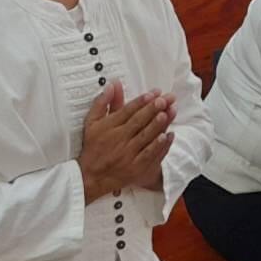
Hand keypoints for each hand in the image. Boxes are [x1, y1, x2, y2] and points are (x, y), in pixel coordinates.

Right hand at [79, 83, 174, 201]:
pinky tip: (168, 135)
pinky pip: (150, 155)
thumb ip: (102, 102)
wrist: (91, 176)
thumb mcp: (91, 122)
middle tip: (165, 99)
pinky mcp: (136, 168)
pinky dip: (160, 146)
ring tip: (169, 112)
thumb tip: (113, 84)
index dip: (142, 101)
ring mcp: (128, 154)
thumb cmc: (93, 147)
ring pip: (146, 137)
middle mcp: (119, 139)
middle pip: (139, 121)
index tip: (154, 93)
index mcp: (109, 127)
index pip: (127, 111)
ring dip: (159, 124)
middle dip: (153, 109)